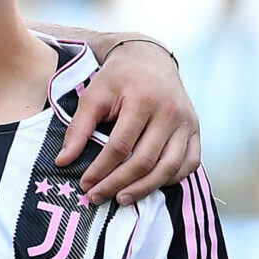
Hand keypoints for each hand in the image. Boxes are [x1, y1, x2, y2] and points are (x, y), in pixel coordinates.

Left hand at [57, 40, 200, 206]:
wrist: (150, 58)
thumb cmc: (118, 78)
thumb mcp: (94, 95)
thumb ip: (78, 129)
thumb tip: (63, 162)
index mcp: (143, 101)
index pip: (120, 146)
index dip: (101, 170)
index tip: (85, 185)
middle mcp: (169, 112)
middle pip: (145, 161)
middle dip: (118, 184)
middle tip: (98, 197)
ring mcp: (187, 122)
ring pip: (169, 167)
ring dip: (145, 189)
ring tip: (122, 199)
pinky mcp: (196, 130)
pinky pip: (190, 163)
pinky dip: (171, 179)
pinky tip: (150, 185)